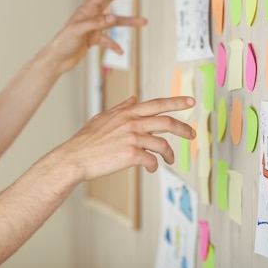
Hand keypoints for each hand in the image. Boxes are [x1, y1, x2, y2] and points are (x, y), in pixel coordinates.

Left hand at [47, 0, 145, 73]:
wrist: (56, 59)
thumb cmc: (63, 42)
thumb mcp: (79, 30)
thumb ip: (96, 23)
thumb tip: (113, 17)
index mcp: (86, 10)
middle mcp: (90, 16)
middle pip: (109, 2)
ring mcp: (92, 28)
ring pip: (113, 23)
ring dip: (127, 22)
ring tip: (142, 22)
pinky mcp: (92, 39)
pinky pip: (107, 40)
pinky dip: (114, 44)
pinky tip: (120, 51)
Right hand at [52, 96, 195, 181]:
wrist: (75, 158)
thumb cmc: (86, 141)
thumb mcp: (102, 118)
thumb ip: (120, 108)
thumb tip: (133, 99)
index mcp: (126, 113)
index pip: (156, 103)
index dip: (176, 102)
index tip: (190, 102)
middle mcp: (131, 122)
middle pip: (166, 121)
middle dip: (183, 128)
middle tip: (192, 134)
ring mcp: (132, 138)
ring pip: (162, 144)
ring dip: (169, 153)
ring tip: (170, 159)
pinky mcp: (131, 154)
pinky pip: (152, 160)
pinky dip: (154, 166)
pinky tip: (150, 168)